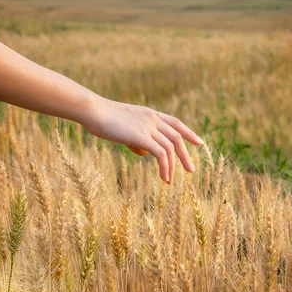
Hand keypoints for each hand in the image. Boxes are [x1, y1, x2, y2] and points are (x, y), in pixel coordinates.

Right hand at [81, 96, 203, 183]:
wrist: (93, 110)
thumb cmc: (101, 117)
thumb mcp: (123, 125)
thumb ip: (135, 136)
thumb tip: (142, 151)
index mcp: (149, 114)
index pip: (175, 123)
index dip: (189, 133)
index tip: (199, 142)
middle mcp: (153, 119)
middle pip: (177, 137)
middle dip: (185, 155)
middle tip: (191, 169)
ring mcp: (148, 127)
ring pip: (170, 148)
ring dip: (173, 166)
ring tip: (170, 181)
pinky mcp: (141, 137)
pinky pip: (160, 154)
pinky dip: (165, 167)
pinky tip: (164, 178)